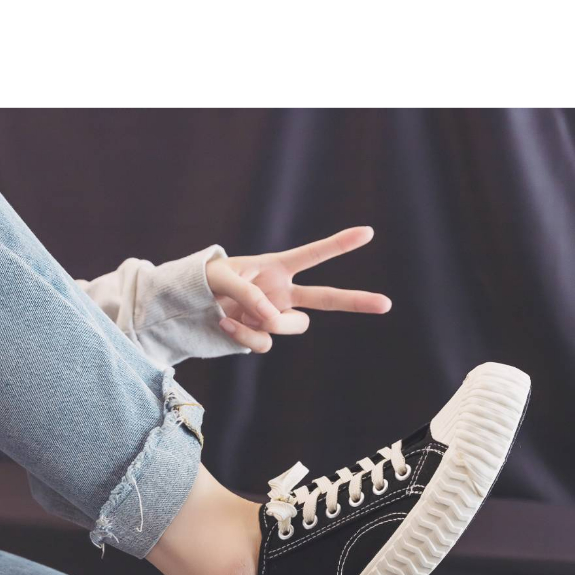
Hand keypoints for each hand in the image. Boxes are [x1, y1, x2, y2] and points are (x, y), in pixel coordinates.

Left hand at [205, 226, 389, 351]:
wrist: (188, 306)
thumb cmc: (204, 280)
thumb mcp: (220, 277)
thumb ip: (248, 293)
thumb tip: (273, 319)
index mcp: (276, 267)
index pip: (313, 254)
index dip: (339, 243)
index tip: (367, 232)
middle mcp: (283, 293)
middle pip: (327, 297)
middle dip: (357, 301)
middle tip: (386, 304)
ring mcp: (275, 316)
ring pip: (292, 325)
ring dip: (269, 322)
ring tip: (237, 312)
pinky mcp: (263, 336)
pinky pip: (264, 342)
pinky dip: (244, 335)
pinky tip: (225, 323)